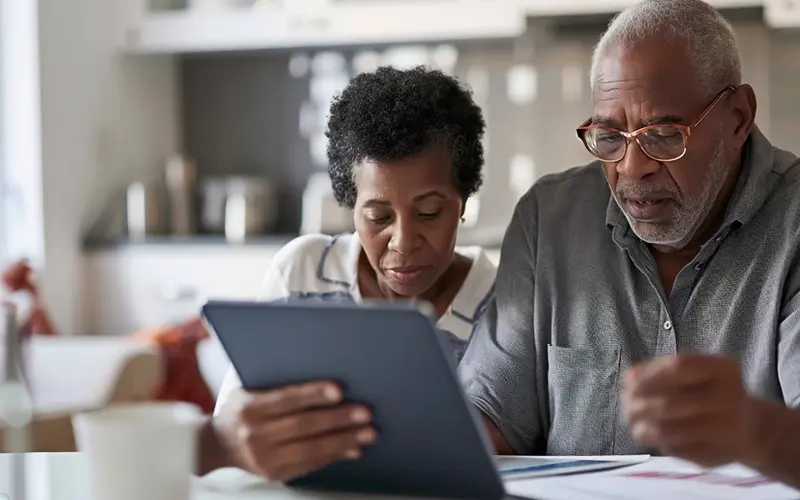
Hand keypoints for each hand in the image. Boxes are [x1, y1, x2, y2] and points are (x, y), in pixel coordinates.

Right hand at [215, 382, 376, 481]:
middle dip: (339, 419)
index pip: (286, 399)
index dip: (313, 394)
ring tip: (367, 433)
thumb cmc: (238, 407)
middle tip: (365, 413)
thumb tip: (310, 354)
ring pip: (310, 449)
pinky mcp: (274, 473)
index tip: (339, 390)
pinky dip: (333, 456)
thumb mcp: (244, 384)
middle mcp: (255, 434)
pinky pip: (309, 465)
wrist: (215, 444)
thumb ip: (272, 373)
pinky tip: (352, 448)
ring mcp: (264, 457)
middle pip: (304, 425)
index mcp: (249, 407)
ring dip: (343, 441)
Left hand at [622, 354, 762, 466]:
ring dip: (643, 427)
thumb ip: (662, 369)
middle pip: (668, 403)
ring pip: (667, 430)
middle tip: (629, 407)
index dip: (648, 374)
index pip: (678, 366)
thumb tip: (630, 377)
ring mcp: (726, 430)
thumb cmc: (712, 392)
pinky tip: (660, 439)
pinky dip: (661, 443)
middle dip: (640, 406)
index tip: (630, 383)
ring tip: (637, 423)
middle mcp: (730, 398)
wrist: (750, 428)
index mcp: (724, 369)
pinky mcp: (717, 455)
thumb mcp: (696, 371)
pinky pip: (676, 449)